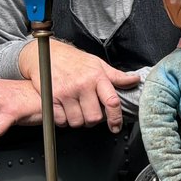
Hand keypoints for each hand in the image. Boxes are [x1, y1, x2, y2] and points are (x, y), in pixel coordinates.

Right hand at [18, 38, 141, 130]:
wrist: (45, 53)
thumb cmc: (73, 59)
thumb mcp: (97, 64)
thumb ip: (116, 76)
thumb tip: (135, 80)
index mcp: (96, 77)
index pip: (112, 102)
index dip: (116, 118)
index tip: (116, 127)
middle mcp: (82, 85)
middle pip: (94, 118)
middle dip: (93, 120)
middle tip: (90, 113)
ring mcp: (65, 92)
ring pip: (77, 122)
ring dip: (78, 121)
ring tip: (76, 110)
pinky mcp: (50, 98)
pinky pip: (60, 120)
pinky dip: (63, 120)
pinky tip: (64, 110)